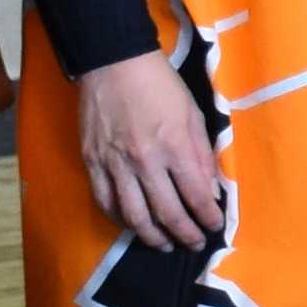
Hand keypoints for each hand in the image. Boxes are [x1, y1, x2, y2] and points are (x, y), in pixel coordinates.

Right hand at [74, 52, 222, 249]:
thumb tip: (210, 190)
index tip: (214, 226)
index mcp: (174, 145)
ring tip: (164, 244)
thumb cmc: (160, 85)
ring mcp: (115, 164)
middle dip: (185, 234)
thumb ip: (203, 155)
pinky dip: (120, 220)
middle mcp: (145, 160)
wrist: (113, 62)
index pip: (196, 195)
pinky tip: (132, 224)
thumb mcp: (193, 114)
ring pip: (134, 216)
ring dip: (152, 237)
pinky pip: (105, 202)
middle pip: (167, 213)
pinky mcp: (92, 162)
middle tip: (194, 243)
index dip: (208, 217)